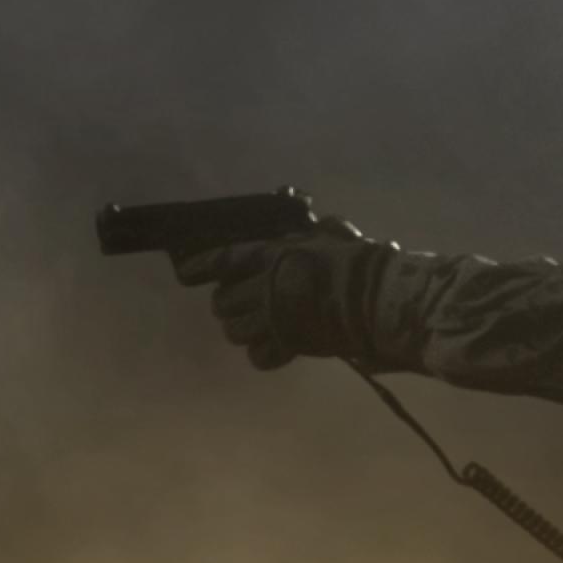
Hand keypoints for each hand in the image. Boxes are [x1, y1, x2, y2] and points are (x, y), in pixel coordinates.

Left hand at [171, 221, 389, 369]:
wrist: (377, 299)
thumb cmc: (356, 261)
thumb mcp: (330, 234)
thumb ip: (310, 227)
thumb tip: (302, 206)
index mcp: (270, 257)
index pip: (221, 260)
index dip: (199, 267)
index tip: (186, 272)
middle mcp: (263, 289)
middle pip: (222, 302)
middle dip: (227, 302)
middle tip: (240, 300)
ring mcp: (272, 321)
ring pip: (234, 331)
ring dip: (241, 328)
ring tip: (255, 324)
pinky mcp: (288, 345)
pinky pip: (258, 356)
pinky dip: (262, 352)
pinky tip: (272, 346)